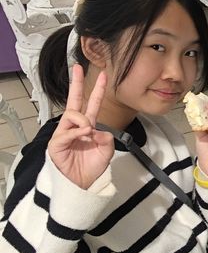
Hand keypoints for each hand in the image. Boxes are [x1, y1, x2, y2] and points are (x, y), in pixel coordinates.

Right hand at [47, 65, 113, 189]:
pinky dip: (77, 133)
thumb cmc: (90, 167)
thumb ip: (106, 138)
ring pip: (72, 115)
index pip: (92, 104)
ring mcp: (64, 133)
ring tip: (88, 132)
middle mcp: (75, 126)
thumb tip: (96, 130)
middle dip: (76, 83)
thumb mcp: (106, 151)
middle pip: (74, 100)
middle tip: (77, 68)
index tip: (103, 76)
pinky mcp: (56, 143)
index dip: (98, 90)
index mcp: (88, 126)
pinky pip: (67, 132)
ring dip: (83, 120)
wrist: (80, 184)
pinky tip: (83, 135)